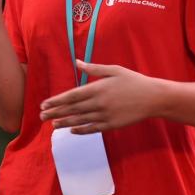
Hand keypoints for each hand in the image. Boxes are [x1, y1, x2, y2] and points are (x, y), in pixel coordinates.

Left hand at [39, 59, 159, 132]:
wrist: (152, 98)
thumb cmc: (133, 81)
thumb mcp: (114, 70)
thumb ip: (93, 69)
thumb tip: (77, 62)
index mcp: (98, 88)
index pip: (71, 96)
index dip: (56, 101)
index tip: (44, 104)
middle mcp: (99, 103)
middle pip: (72, 109)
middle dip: (55, 113)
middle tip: (41, 116)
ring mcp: (105, 116)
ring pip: (80, 120)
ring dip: (65, 123)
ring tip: (52, 124)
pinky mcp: (112, 125)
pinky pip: (92, 129)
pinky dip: (81, 130)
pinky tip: (72, 131)